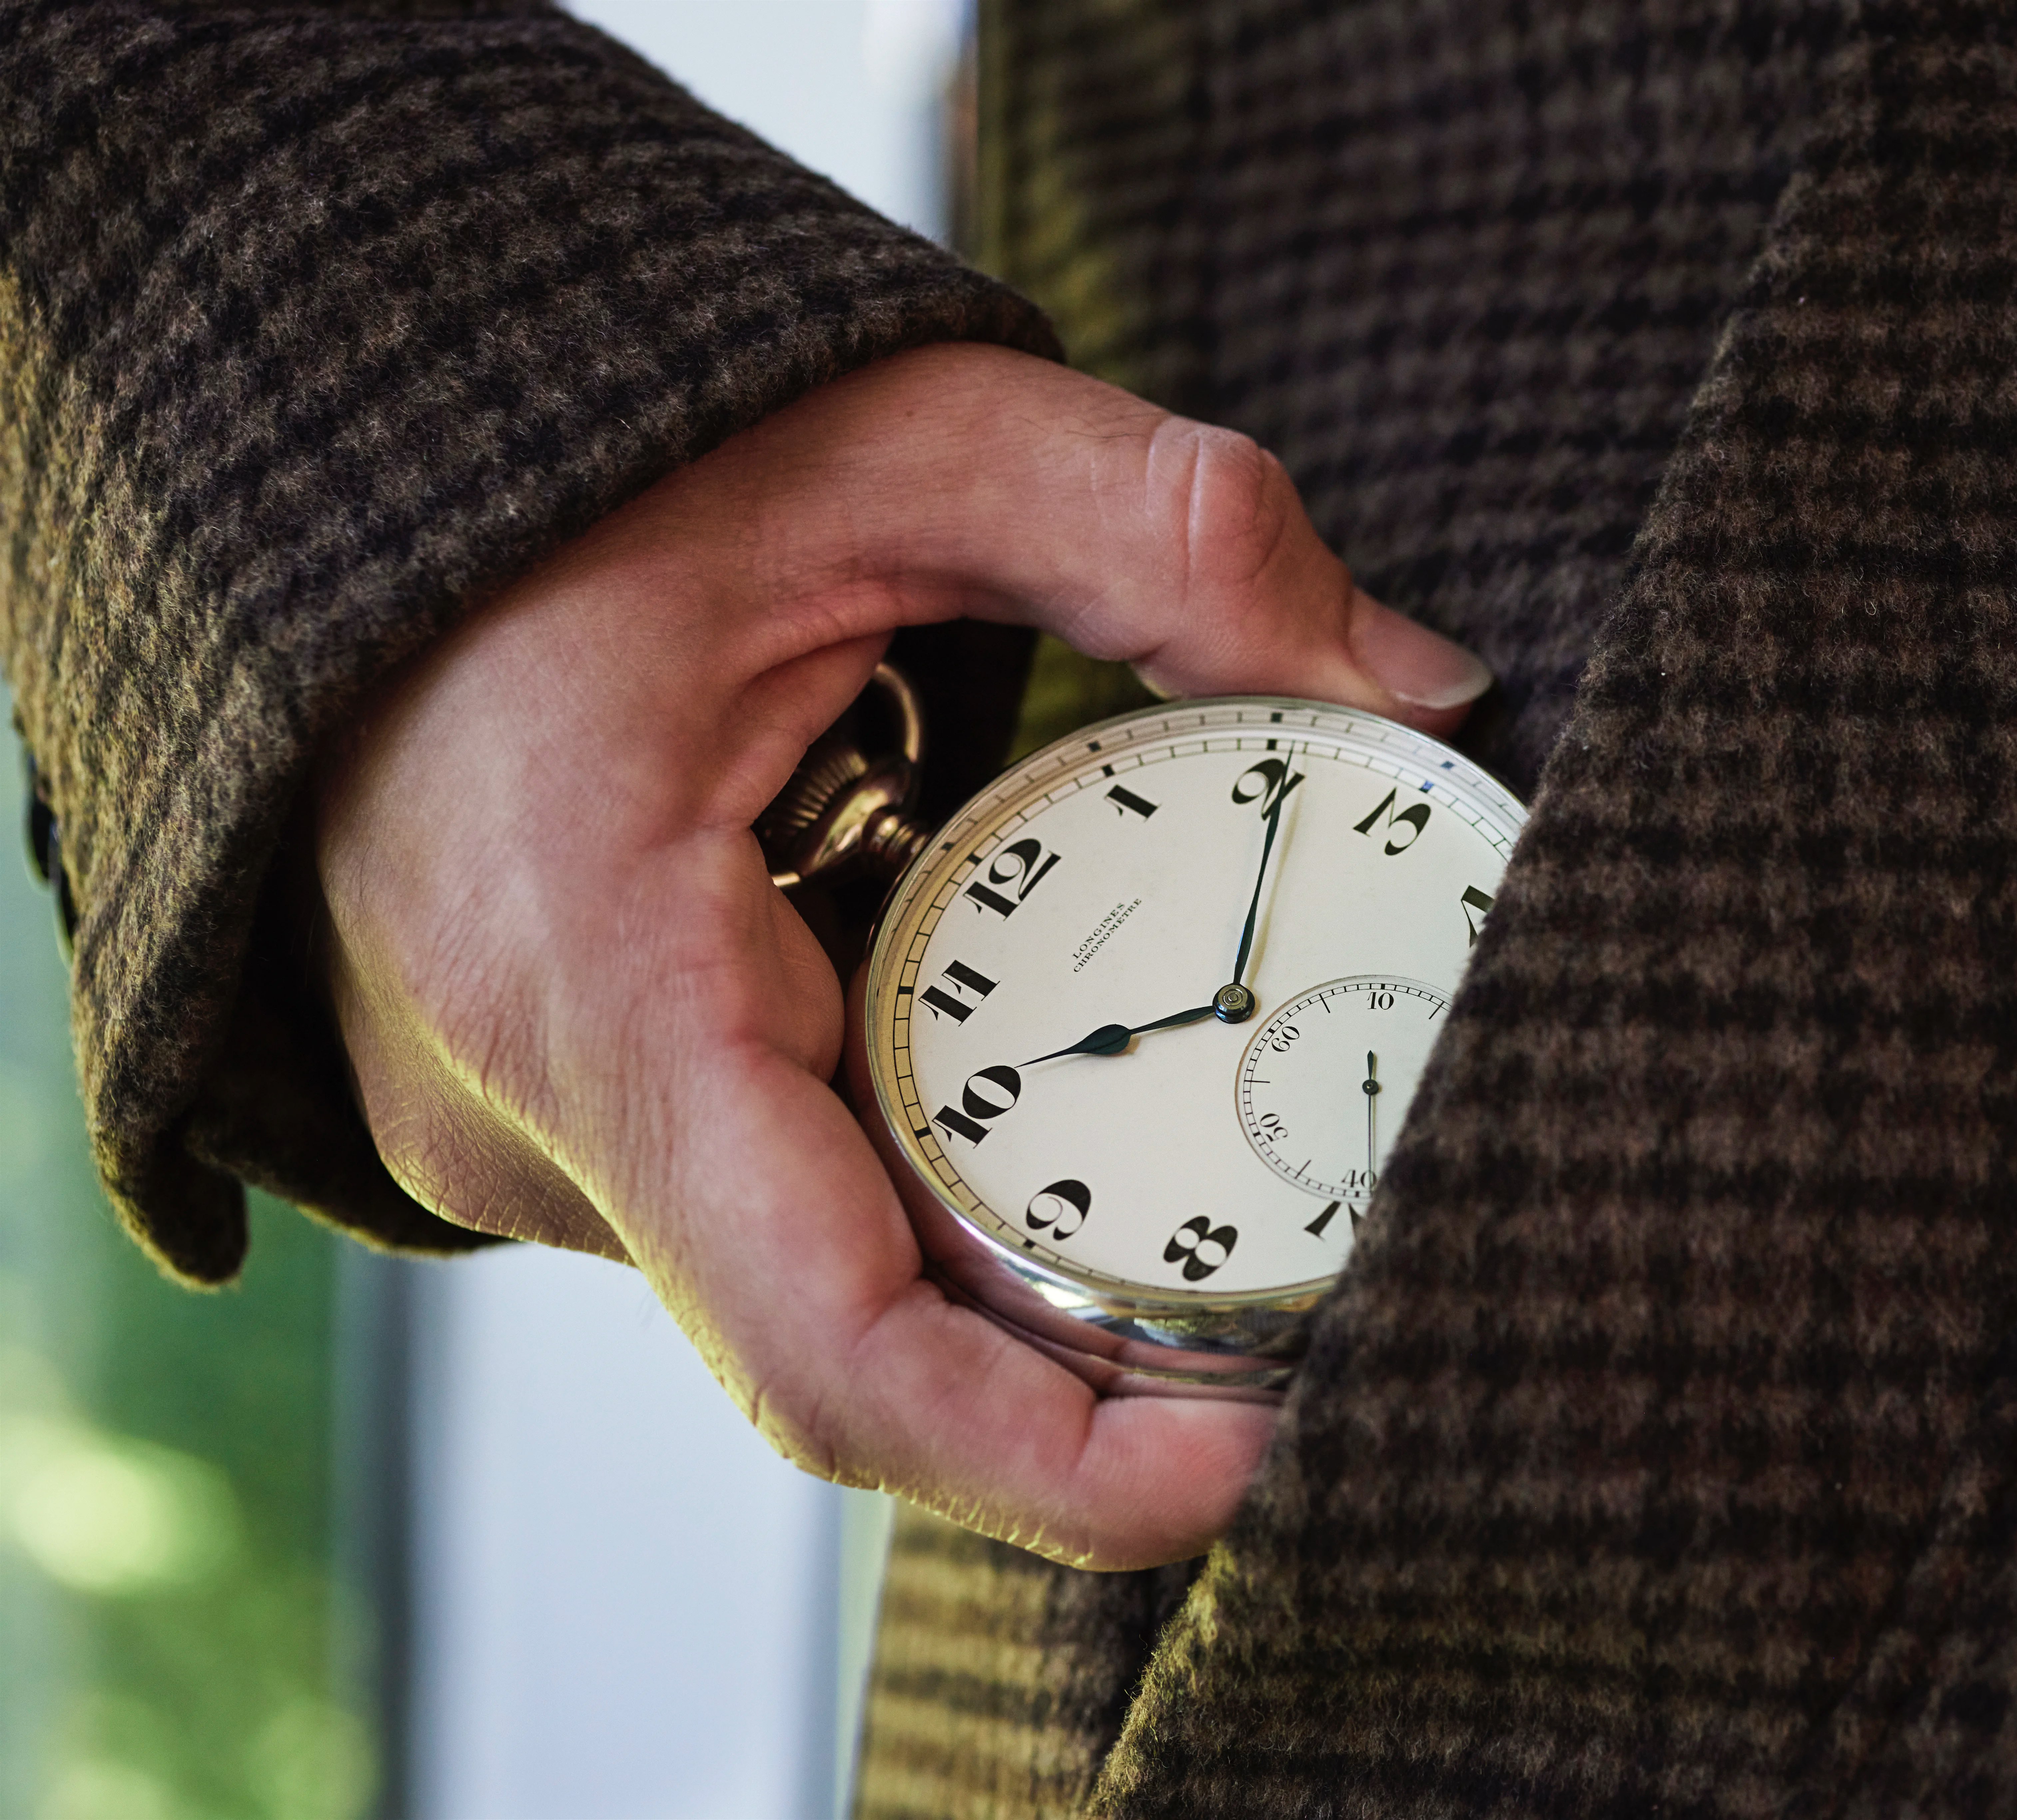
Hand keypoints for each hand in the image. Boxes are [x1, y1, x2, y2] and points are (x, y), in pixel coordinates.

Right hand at [314, 341, 1490, 1568]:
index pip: (833, 1350)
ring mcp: (535, 1127)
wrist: (344, 458)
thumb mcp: (899, 437)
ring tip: (1230, 1200)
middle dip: (1100, 1369)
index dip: (1059, 1466)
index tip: (1257, 1459)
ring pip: (828, 1278)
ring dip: (1026, 1265)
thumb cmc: (581, 451)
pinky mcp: (574, 1102)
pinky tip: (1065, 1102)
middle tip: (1323, 1305)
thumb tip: (1412, 684)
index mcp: (583, 983)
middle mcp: (532, 1110)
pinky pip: (781, 1197)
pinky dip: (938, 1184)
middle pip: (865, 1343)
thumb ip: (1165, 537)